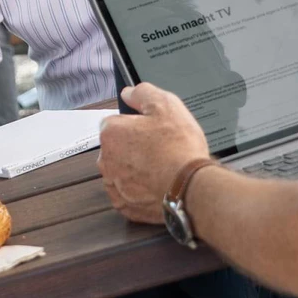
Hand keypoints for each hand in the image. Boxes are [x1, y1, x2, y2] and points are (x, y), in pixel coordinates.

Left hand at [98, 83, 209, 224]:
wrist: (191, 187)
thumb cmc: (179, 148)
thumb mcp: (166, 105)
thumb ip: (142, 93)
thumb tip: (128, 93)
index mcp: (111, 132)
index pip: (115, 123)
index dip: (135, 125)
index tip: (151, 131)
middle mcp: (105, 159)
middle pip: (117, 147)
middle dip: (133, 147)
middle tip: (159, 149)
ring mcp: (113, 184)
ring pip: (121, 170)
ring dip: (135, 169)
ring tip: (160, 168)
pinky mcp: (123, 204)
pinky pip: (126, 193)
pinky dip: (138, 190)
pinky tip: (156, 185)